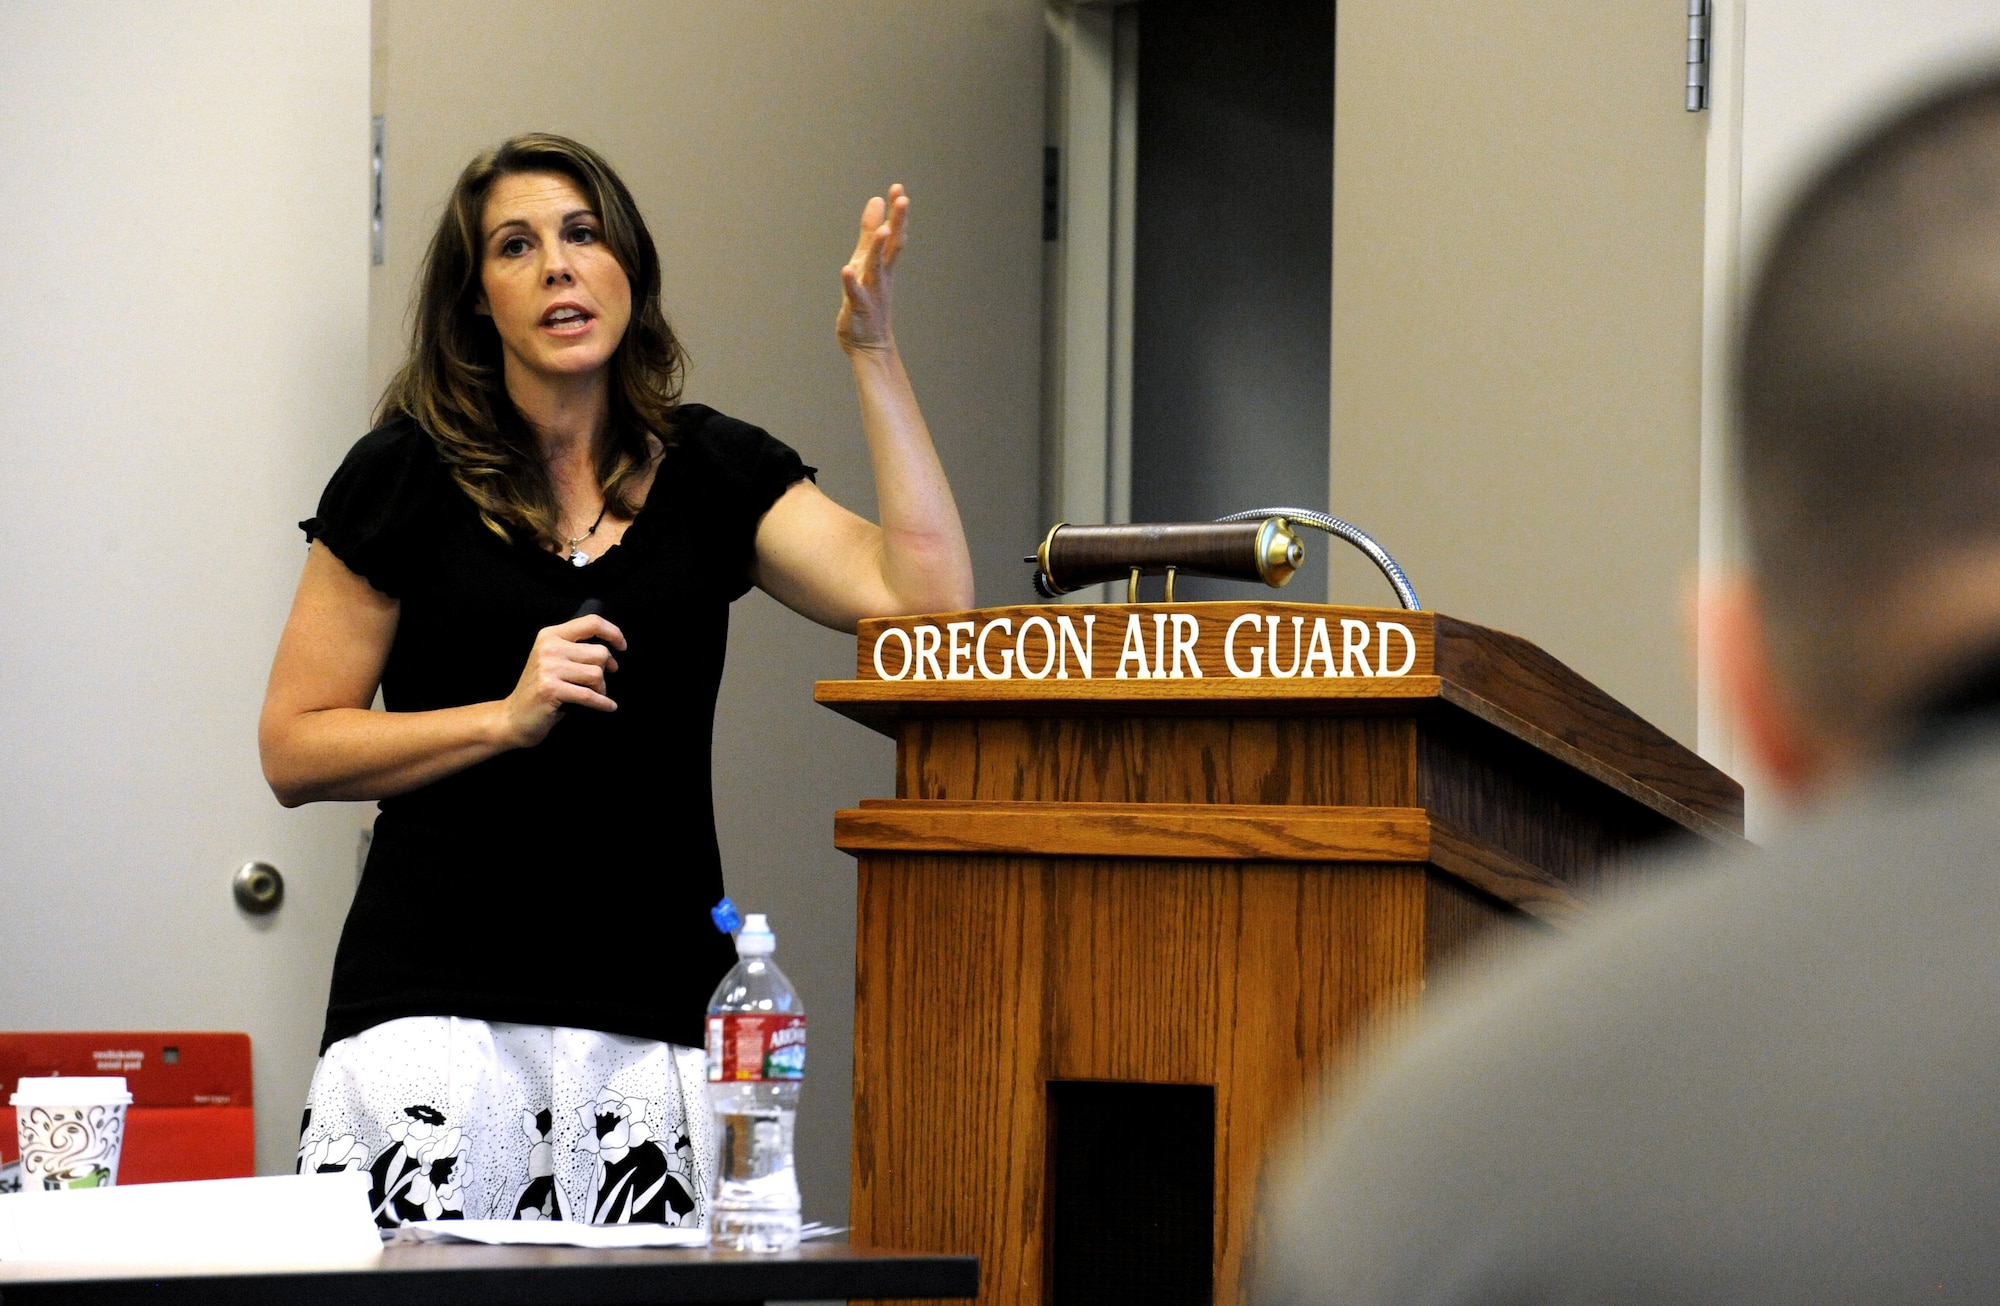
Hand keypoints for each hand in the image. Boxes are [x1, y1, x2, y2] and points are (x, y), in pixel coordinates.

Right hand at [496, 614, 625, 747]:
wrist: (513, 717)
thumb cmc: (540, 690)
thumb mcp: (553, 660)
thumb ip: (576, 648)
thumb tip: (612, 650)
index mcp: (550, 635)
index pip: (592, 622)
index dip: (613, 633)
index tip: (622, 646)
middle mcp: (548, 647)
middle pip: (599, 653)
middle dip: (605, 670)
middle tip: (599, 682)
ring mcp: (548, 668)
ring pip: (596, 674)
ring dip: (601, 689)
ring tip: (594, 694)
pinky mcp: (550, 689)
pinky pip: (589, 695)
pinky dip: (603, 703)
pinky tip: (608, 706)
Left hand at [836, 184, 907, 354]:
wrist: (871, 344)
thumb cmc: (868, 301)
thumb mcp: (868, 261)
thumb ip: (870, 233)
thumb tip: (876, 201)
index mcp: (884, 265)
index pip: (894, 234)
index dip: (896, 213)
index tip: (898, 188)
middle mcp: (881, 275)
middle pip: (892, 246)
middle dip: (898, 223)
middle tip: (903, 199)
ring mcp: (871, 291)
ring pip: (876, 267)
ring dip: (879, 249)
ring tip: (883, 230)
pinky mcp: (859, 308)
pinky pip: (855, 294)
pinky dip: (851, 282)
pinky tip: (846, 270)